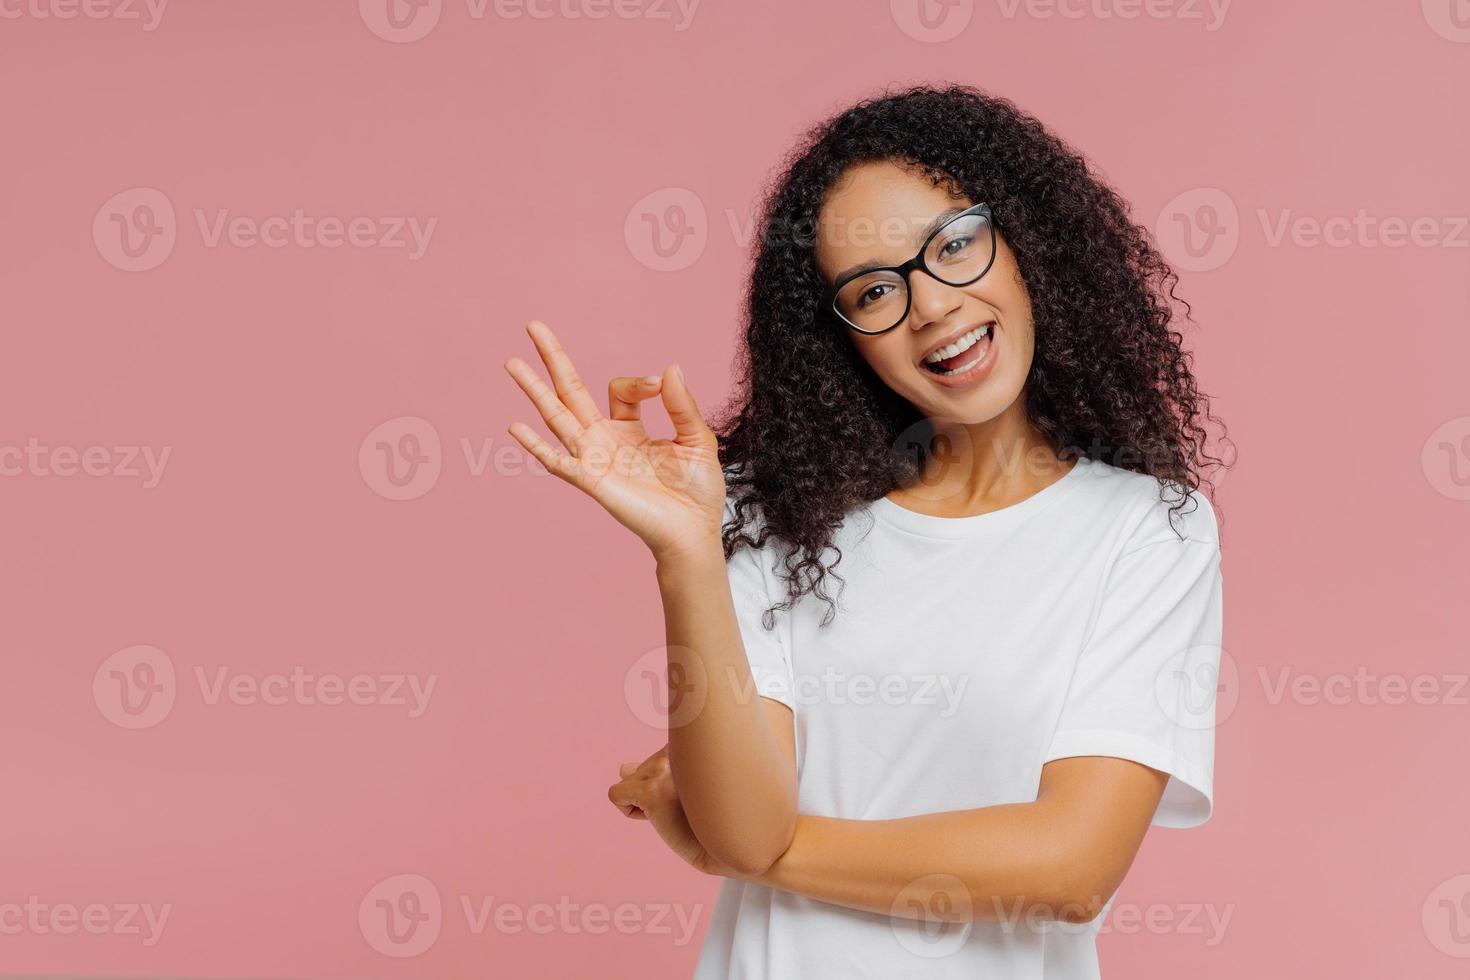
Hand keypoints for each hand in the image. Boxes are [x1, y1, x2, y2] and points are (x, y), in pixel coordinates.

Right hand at [504, 320, 726, 562]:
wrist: (693, 532)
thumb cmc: (695, 492)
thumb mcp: (697, 439)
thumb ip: (681, 405)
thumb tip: (669, 367)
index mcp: (628, 429)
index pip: (618, 389)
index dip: (638, 382)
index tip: (660, 385)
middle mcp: (604, 440)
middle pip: (570, 392)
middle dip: (553, 359)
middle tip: (532, 325)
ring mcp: (594, 459)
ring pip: (557, 417)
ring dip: (534, 390)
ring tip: (511, 362)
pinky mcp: (592, 481)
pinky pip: (559, 461)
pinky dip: (537, 446)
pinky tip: (515, 427)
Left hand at [608, 744, 738, 876]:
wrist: (721, 846)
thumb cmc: (705, 817)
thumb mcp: (680, 786)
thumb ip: (654, 771)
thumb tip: (622, 768)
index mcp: (689, 744)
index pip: (654, 758)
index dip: (664, 783)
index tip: (684, 795)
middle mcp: (678, 750)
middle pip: (640, 770)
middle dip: (652, 792)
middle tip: (681, 807)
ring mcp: (664, 770)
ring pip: (628, 781)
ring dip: (644, 802)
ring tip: (673, 812)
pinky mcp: (650, 792)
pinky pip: (616, 794)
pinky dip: (629, 811)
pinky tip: (657, 819)